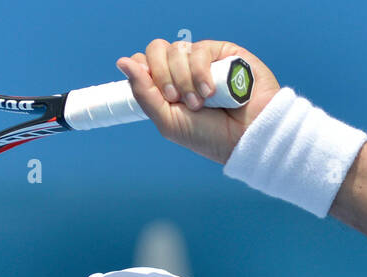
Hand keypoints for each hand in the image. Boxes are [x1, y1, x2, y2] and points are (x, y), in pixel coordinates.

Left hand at [116, 38, 279, 164]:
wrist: (244, 137)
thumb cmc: (208, 135)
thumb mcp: (167, 120)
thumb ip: (143, 92)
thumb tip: (122, 61)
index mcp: (165, 86)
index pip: (142, 62)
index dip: (144, 73)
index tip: (158, 95)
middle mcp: (181, 70)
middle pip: (155, 50)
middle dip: (162, 76)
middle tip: (175, 99)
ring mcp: (201, 60)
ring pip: (176, 50)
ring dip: (183, 80)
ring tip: (199, 103)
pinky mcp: (222, 52)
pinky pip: (198, 50)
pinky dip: (199, 73)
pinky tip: (210, 91)